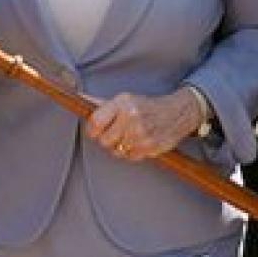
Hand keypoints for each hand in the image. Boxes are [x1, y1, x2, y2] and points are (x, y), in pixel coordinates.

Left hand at [87, 89, 203, 160]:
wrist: (176, 113)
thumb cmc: (147, 106)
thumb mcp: (125, 99)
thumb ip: (102, 104)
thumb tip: (80, 100)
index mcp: (123, 104)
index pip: (95, 123)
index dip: (92, 130)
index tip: (95, 130)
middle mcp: (131, 118)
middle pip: (104, 141)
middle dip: (107, 138)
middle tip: (115, 132)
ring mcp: (141, 134)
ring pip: (116, 151)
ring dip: (119, 146)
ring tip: (128, 136)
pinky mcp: (150, 148)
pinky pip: (130, 157)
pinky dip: (131, 152)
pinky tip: (138, 142)